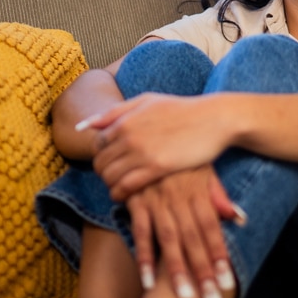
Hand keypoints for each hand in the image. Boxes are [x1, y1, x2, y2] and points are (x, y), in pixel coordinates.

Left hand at [85, 93, 231, 200]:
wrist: (213, 119)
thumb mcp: (147, 102)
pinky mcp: (157, 167)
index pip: (97, 144)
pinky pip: (126, 187)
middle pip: (100, 163)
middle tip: (116, 178)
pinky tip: (126, 195)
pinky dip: (120, 194)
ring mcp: (142, 152)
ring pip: (110, 177)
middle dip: (105, 173)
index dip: (101, 155)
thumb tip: (84, 125)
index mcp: (125, 119)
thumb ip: (115, 112)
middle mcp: (129, 135)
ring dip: (111, 185)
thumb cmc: (182, 110)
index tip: (112, 161)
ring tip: (121, 187)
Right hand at [125, 166, 240, 297]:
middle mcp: (179, 198)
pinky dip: (144, 256)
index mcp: (198, 191)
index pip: (212, 229)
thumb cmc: (181, 157)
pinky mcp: (136, 201)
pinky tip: (149, 281)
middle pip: (194, 240)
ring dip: (177, 271)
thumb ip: (219, 197)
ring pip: (169, 240)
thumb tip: (240, 220)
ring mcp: (157, 200)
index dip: (220, 256)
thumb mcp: (204, 170)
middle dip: (203, 272)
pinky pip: (140, 232)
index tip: (228, 284)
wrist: (147, 131)